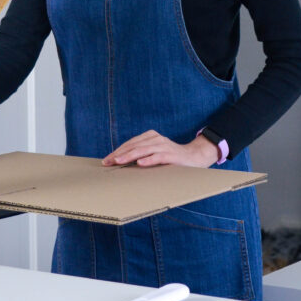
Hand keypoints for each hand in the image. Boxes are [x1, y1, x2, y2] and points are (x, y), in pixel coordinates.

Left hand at [103, 130, 218, 168]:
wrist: (193, 157)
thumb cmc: (171, 157)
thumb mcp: (154, 153)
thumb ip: (141, 155)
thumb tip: (121, 163)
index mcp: (150, 136)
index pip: (130, 143)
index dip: (118, 151)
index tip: (107, 160)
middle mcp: (156, 139)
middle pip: (134, 146)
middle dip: (119, 154)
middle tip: (108, 162)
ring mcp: (164, 146)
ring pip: (143, 150)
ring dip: (129, 156)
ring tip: (118, 162)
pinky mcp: (171, 155)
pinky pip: (158, 157)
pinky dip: (148, 160)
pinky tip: (140, 164)